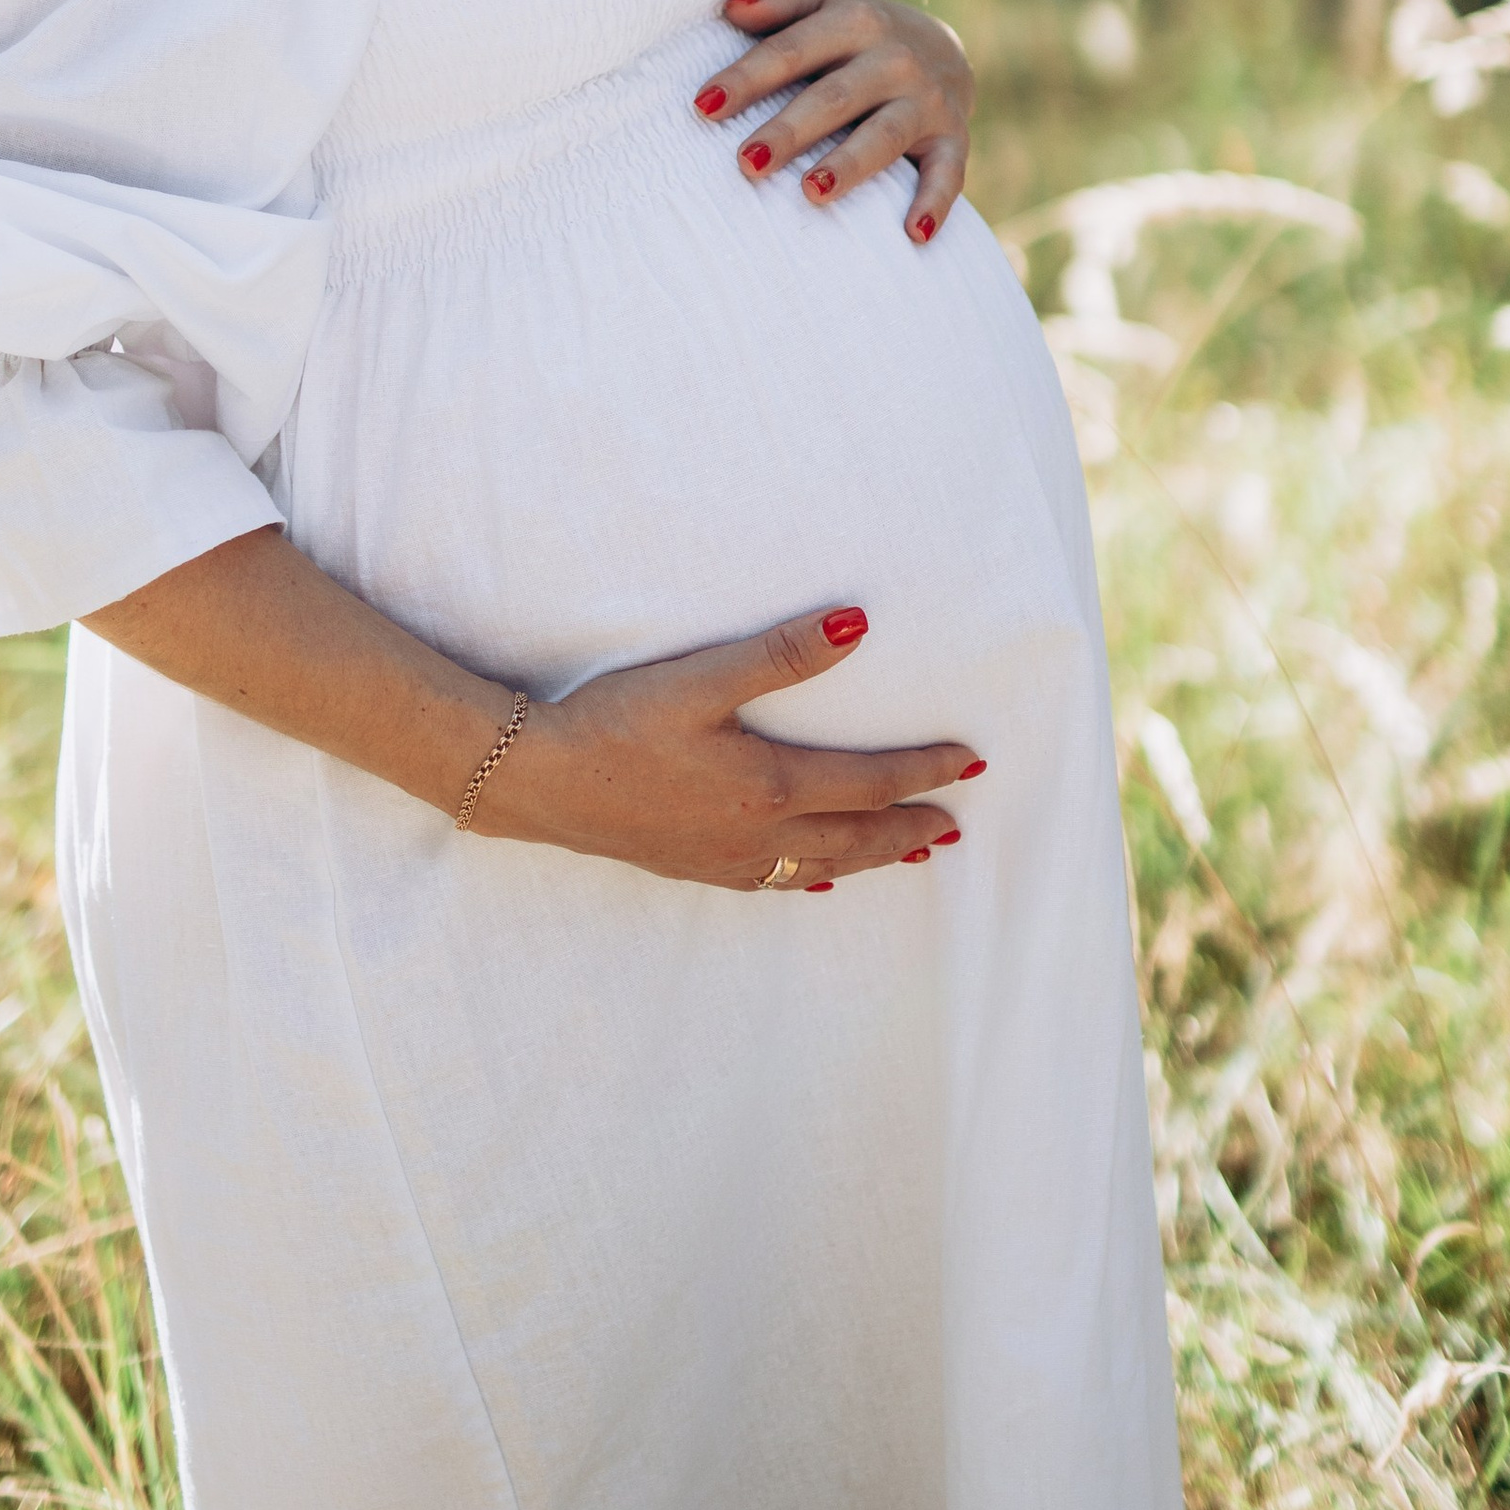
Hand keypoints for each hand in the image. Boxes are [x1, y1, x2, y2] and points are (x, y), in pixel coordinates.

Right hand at [477, 604, 981, 888]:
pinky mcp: (693, 868)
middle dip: (912, 826)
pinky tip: (815, 881)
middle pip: (857, 836)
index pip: (871, 781)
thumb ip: (780, 653)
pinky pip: (773, 883)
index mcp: (769, 786)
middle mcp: (758, 834)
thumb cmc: (616, 723)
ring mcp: (726, 859)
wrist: (539, 781)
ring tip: (913, 852)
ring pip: (821, 864)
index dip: (925, 770)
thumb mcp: (700, 678)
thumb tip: (856, 626)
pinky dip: (811, 879)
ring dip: (873, 858)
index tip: (971, 762)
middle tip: (957, 821)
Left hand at [693, 0, 971, 243]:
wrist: (942, 49)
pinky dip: (936, 202)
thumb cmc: (854, 31)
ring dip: (850, 164)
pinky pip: (948, 173)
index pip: (791, 51)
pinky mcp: (953, 138)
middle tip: (748, 162)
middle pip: (834, 97)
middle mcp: (894, 59)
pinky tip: (915, 234)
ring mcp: (926, 101)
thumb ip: (779, 0)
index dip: (747, 79)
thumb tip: (732, 7)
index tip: (703, 107)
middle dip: (791, 130)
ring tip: (811, 191)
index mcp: (854, 20)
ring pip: (885, 135)